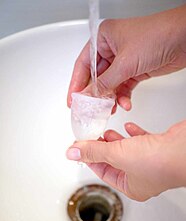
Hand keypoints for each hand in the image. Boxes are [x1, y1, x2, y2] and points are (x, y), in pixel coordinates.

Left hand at [66, 121, 185, 200]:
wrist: (184, 148)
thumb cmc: (159, 162)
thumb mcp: (117, 155)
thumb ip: (94, 152)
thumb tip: (73, 153)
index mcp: (132, 186)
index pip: (104, 173)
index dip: (91, 159)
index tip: (82, 148)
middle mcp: (142, 176)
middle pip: (115, 160)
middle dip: (103, 148)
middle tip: (92, 138)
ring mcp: (151, 161)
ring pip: (128, 150)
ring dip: (117, 141)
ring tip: (107, 133)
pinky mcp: (158, 147)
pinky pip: (142, 140)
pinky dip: (133, 134)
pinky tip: (128, 127)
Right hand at [67, 5, 185, 110]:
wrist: (184, 39)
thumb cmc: (157, 36)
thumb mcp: (125, 62)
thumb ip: (105, 82)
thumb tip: (90, 95)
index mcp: (102, 39)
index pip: (83, 65)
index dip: (76, 84)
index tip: (72, 100)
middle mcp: (111, 50)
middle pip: (96, 77)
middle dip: (95, 95)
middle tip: (90, 109)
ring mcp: (123, 61)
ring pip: (109, 85)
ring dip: (110, 98)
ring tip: (109, 109)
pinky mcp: (134, 71)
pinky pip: (122, 88)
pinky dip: (123, 97)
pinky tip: (124, 103)